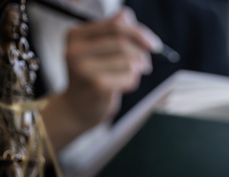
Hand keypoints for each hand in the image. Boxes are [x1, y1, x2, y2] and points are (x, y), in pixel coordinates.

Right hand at [42, 8, 161, 150]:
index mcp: (75, 35)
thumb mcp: (98, 50)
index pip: (116, 25)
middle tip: (145, 65)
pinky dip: (132, 81)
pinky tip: (123, 87)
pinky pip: (129, 76)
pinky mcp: (97, 86)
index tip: (153, 44)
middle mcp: (75, 50)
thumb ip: (112, 31)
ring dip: (136, 69)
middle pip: (123, 41)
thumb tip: (126, 14)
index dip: (139, 33)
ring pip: (129, 59)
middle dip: (141, 52)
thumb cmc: (92, 77)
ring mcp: (84, 68)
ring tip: (128, 77)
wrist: (77, 109)